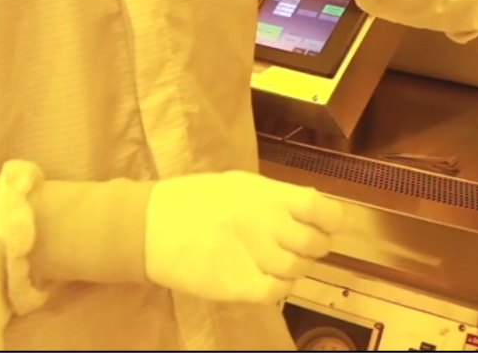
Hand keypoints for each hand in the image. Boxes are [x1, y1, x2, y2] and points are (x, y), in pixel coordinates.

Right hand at [144, 171, 342, 303]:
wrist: (147, 225)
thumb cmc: (192, 201)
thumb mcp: (239, 185)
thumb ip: (276, 197)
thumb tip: (312, 206)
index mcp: (269, 195)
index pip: (324, 210)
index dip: (331, 222)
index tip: (324, 226)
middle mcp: (267, 223)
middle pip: (315, 245)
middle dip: (314, 248)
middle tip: (297, 248)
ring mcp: (252, 255)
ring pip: (297, 270)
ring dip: (293, 269)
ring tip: (274, 262)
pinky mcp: (236, 284)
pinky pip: (276, 292)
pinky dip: (277, 288)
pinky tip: (264, 280)